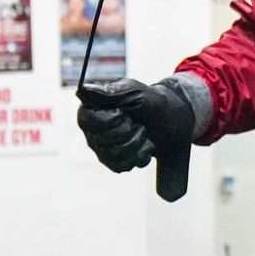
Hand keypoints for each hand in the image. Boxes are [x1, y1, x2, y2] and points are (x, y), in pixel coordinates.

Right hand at [78, 78, 195, 174]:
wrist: (171, 121)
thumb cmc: (151, 103)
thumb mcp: (135, 92)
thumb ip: (110, 92)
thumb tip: (83, 90)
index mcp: (91, 109)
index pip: (89, 122)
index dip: (111, 120)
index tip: (124, 112)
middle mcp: (92, 131)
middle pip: (104, 141)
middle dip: (128, 131)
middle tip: (137, 121)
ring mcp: (102, 148)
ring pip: (115, 155)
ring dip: (137, 142)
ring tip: (142, 131)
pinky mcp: (114, 162)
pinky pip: (123, 165)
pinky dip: (140, 155)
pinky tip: (144, 144)